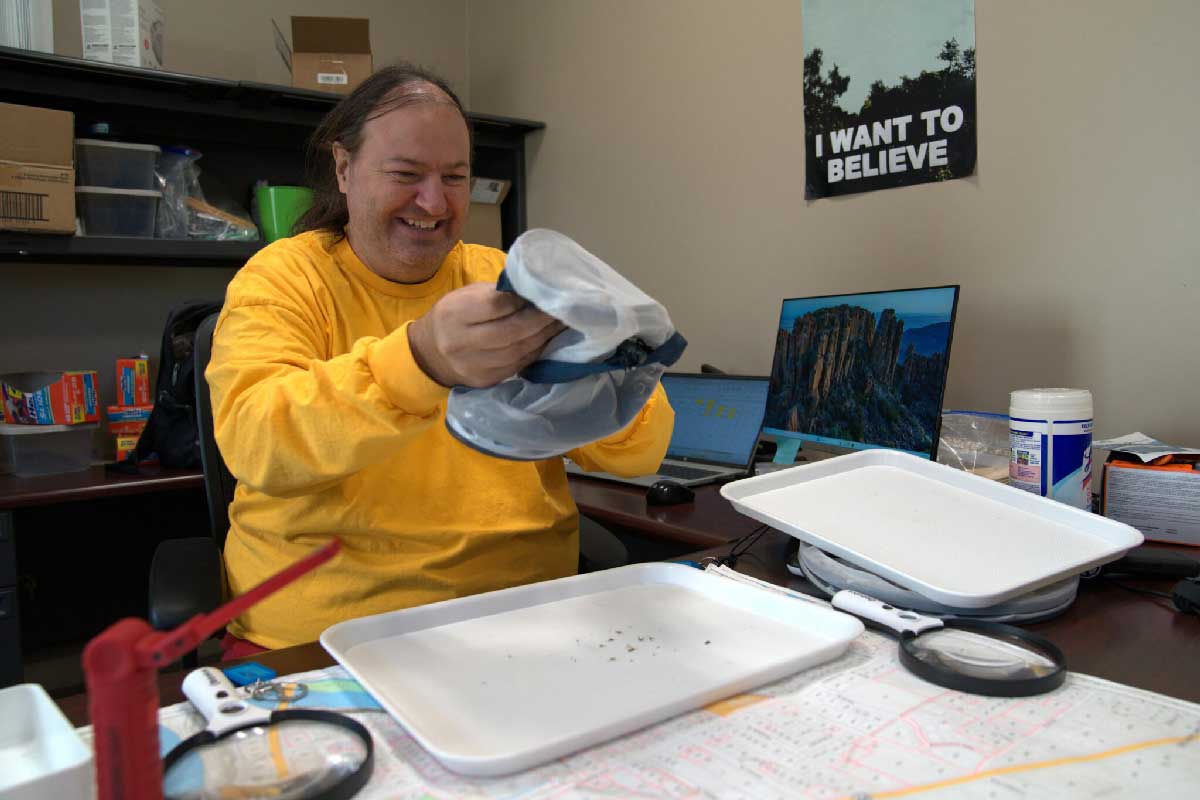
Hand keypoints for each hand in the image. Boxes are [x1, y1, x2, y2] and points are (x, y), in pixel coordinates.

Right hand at [408, 283, 565, 387]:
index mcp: (454, 313)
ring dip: (543, 337)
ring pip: (517, 352)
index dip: (522, 301)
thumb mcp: (467, 295)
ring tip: (558, 324)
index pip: (495, 306)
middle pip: (510, 332)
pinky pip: (517, 365)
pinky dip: (535, 351)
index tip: (543, 294)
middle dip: (540, 321)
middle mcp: (460, 342)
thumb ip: (497, 294)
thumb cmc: (455, 315)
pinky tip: (546, 340)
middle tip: (560, 310)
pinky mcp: (485, 381)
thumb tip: (535, 291)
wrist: (431, 352)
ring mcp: (472, 366)